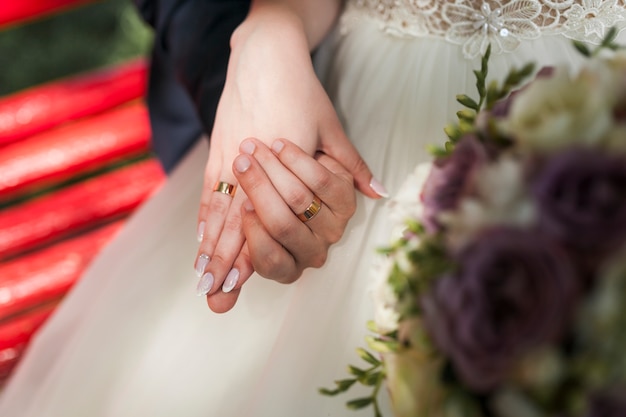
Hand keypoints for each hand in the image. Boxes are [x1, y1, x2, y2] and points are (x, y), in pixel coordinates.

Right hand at [194, 6, 385, 312]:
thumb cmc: (302, 93)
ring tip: (202, 278)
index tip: (237, 281)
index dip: (250, 251)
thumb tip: (380, 193)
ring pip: (220, 212)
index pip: (265, 216)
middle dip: (227, 257)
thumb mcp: (331, 127)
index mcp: (285, 166)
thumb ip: (351, 166)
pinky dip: (204, 222)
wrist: (266, 58)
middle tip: (214, 290)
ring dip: (211, 248)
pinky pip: (209, 195)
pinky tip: (199, 243)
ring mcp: (231, 162)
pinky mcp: (218, 154)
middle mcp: (254, 169)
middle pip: (239, 220)